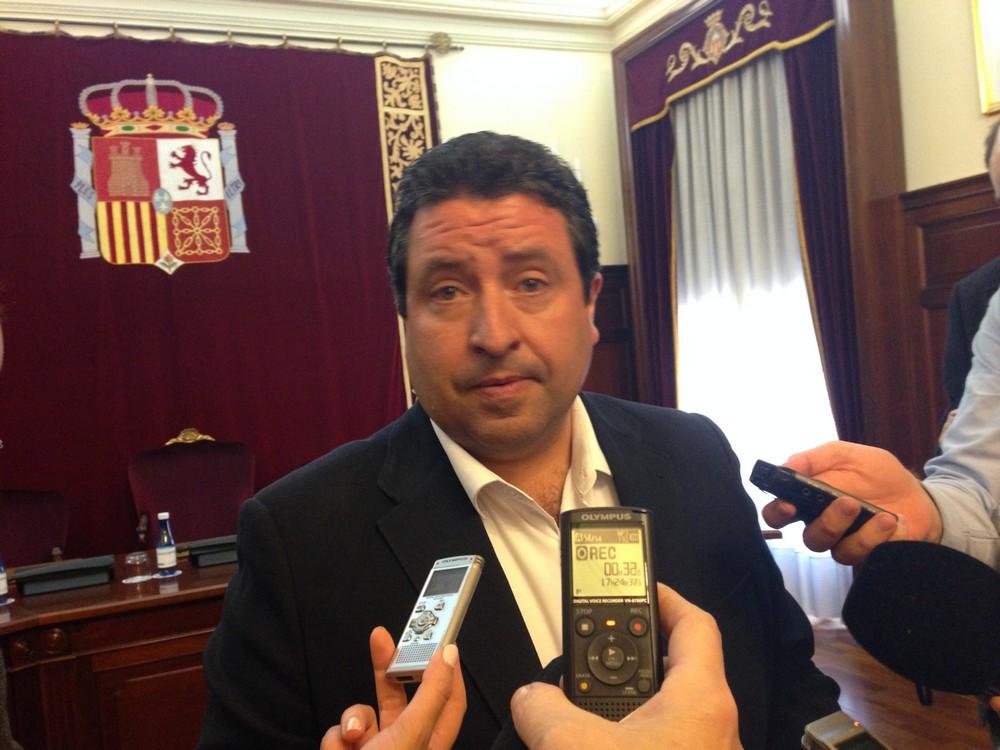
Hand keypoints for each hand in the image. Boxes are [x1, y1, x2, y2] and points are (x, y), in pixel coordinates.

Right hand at [320, 626, 465, 749]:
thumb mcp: (411, 736)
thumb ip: (430, 694)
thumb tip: (449, 655)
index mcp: (431, 742)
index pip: (448, 700)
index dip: (446, 670)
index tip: (437, 639)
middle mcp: (406, 745)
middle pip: (401, 696)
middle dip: (388, 669)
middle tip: (380, 639)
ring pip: (363, 714)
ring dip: (353, 721)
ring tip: (354, 741)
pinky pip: (340, 732)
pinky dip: (336, 742)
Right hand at [510, 584, 741, 749]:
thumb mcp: (576, 747)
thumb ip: (543, 710)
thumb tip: (530, 697)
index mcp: (699, 698)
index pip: (694, 623)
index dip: (664, 597)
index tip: (634, 586)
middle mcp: (710, 724)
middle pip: (673, 668)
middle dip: (628, 657)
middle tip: (588, 650)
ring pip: (661, 714)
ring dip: (619, 707)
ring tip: (576, 707)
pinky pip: (655, 745)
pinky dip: (622, 740)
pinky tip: (587, 747)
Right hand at [760, 441, 943, 564]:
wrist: (918, 497)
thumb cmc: (876, 474)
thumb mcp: (846, 455)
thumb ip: (814, 458)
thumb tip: (785, 467)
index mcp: (808, 500)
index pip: (778, 513)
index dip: (777, 512)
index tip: (790, 505)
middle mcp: (821, 525)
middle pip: (805, 537)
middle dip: (824, 522)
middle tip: (844, 503)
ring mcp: (843, 543)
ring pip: (832, 548)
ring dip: (850, 526)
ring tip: (869, 508)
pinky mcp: (866, 555)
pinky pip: (860, 553)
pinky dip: (874, 535)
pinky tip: (888, 520)